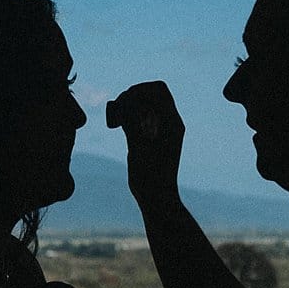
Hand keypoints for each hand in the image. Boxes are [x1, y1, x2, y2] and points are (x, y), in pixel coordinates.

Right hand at [106, 81, 184, 206]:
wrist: (157, 198)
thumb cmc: (150, 177)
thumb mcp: (138, 147)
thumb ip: (132, 122)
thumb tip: (124, 100)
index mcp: (172, 122)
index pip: (158, 90)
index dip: (139, 90)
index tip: (124, 102)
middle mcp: (169, 123)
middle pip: (151, 93)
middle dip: (132, 96)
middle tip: (118, 110)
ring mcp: (162, 130)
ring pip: (144, 104)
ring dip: (128, 106)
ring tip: (116, 119)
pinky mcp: (152, 137)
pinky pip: (140, 116)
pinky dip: (128, 116)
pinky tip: (118, 126)